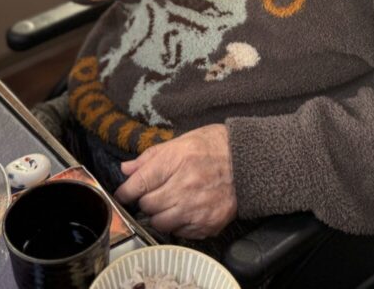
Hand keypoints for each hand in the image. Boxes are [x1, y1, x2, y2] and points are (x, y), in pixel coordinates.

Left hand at [115, 124, 236, 239]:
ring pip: (161, 223)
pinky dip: (178, 224)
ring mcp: (197, 208)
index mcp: (176, 160)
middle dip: (145, 201)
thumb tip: (126, 169)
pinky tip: (185, 210)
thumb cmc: (214, 147)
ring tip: (168, 204)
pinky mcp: (208, 223)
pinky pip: (181, 232)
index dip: (126, 191)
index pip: (139, 184)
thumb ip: (151, 157)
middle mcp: (185, 186)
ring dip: (159, 215)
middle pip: (147, 205)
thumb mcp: (181, 141)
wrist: (249, 161)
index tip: (124, 194)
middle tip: (152, 194)